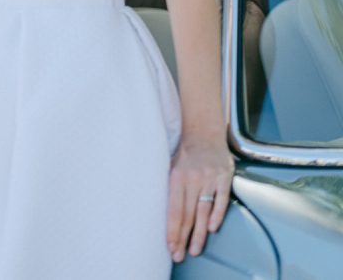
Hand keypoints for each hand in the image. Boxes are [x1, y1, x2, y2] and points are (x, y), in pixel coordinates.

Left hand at [167, 137, 232, 262]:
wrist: (204, 133)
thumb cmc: (186, 155)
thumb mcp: (172, 167)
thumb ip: (171, 190)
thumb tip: (166, 217)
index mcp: (177, 177)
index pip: (174, 209)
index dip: (172, 230)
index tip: (170, 247)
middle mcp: (193, 178)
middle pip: (188, 214)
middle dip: (183, 237)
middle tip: (180, 255)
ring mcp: (210, 178)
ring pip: (204, 211)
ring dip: (199, 233)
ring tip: (195, 250)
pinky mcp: (224, 177)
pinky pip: (221, 200)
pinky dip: (217, 215)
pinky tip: (211, 229)